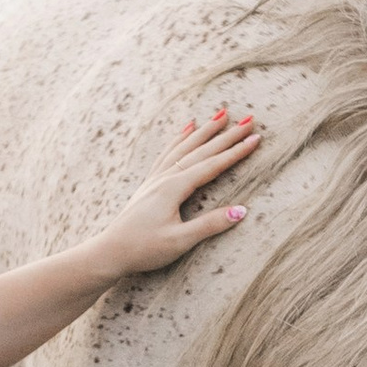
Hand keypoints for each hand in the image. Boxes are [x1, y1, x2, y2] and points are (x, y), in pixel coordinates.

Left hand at [87, 108, 261, 282]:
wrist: (110, 251)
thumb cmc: (144, 248)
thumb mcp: (180, 241)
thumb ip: (210, 224)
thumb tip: (242, 211)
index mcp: (174, 187)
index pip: (212, 165)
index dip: (236, 152)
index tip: (256, 138)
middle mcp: (165, 177)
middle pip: (202, 150)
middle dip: (227, 135)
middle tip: (248, 119)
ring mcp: (156, 178)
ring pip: (185, 146)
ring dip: (205, 130)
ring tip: (220, 115)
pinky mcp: (150, 184)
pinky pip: (168, 152)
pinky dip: (180, 138)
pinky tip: (186, 129)